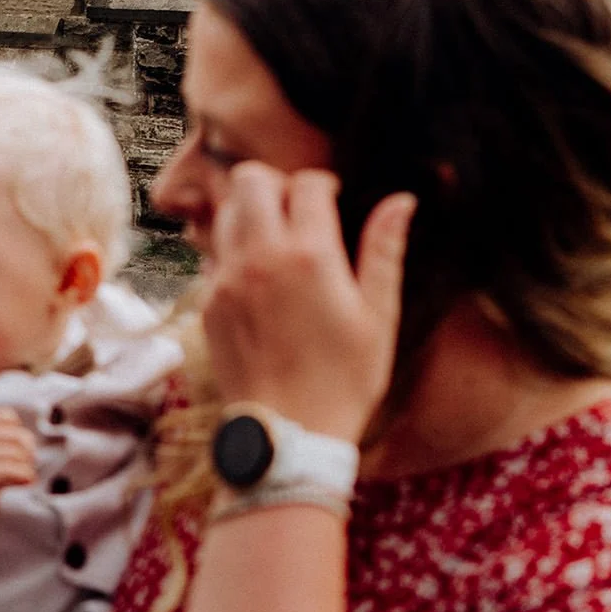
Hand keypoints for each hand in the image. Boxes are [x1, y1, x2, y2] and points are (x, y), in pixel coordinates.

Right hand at [0, 408, 37, 525]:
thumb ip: (0, 439)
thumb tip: (29, 442)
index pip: (7, 416)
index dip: (19, 431)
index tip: (18, 449)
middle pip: (17, 436)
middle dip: (29, 451)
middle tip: (27, 466)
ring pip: (18, 455)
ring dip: (29, 467)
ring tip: (26, 477)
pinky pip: (13, 472)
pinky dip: (27, 476)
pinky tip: (27, 482)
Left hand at [201, 163, 415, 441]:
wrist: (288, 431)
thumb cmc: (345, 379)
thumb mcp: (378, 315)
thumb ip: (384, 250)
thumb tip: (402, 200)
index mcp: (309, 255)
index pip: (306, 183)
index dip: (324, 184)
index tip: (335, 200)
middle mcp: (259, 256)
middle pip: (250, 180)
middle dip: (276, 183)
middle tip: (299, 211)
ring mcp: (226, 277)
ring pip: (225, 212)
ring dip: (250, 213)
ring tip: (279, 242)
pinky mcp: (208, 300)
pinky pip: (213, 253)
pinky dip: (234, 250)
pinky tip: (259, 277)